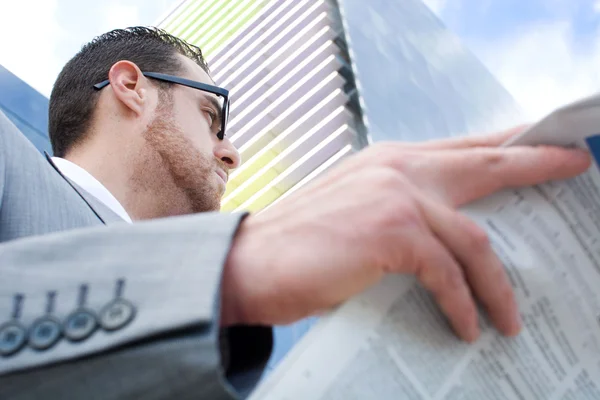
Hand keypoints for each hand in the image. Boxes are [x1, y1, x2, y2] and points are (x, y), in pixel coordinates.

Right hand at [221, 127, 590, 341]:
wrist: (247, 264)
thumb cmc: (301, 246)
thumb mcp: (358, 214)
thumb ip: (402, 213)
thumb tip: (447, 239)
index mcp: (387, 161)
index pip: (460, 146)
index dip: (505, 143)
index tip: (543, 143)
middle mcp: (395, 167)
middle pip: (484, 162)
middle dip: (535, 162)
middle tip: (575, 164)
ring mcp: (394, 194)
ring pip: (473, 237)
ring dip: (498, 285)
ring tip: (510, 318)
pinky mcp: (390, 231)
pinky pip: (448, 273)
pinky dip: (462, 305)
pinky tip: (465, 327)